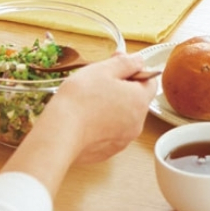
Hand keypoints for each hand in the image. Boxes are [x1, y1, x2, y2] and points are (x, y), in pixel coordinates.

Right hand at [42, 52, 156, 164]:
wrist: (59, 133)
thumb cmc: (81, 99)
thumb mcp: (104, 70)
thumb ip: (125, 63)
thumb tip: (138, 60)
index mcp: (139, 100)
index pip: (150, 81)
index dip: (135, 70)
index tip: (118, 66)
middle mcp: (137, 123)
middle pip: (136, 99)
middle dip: (121, 88)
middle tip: (100, 81)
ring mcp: (123, 139)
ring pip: (123, 116)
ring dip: (112, 106)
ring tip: (90, 100)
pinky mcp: (109, 151)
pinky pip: (111, 131)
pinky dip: (103, 123)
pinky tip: (86, 117)